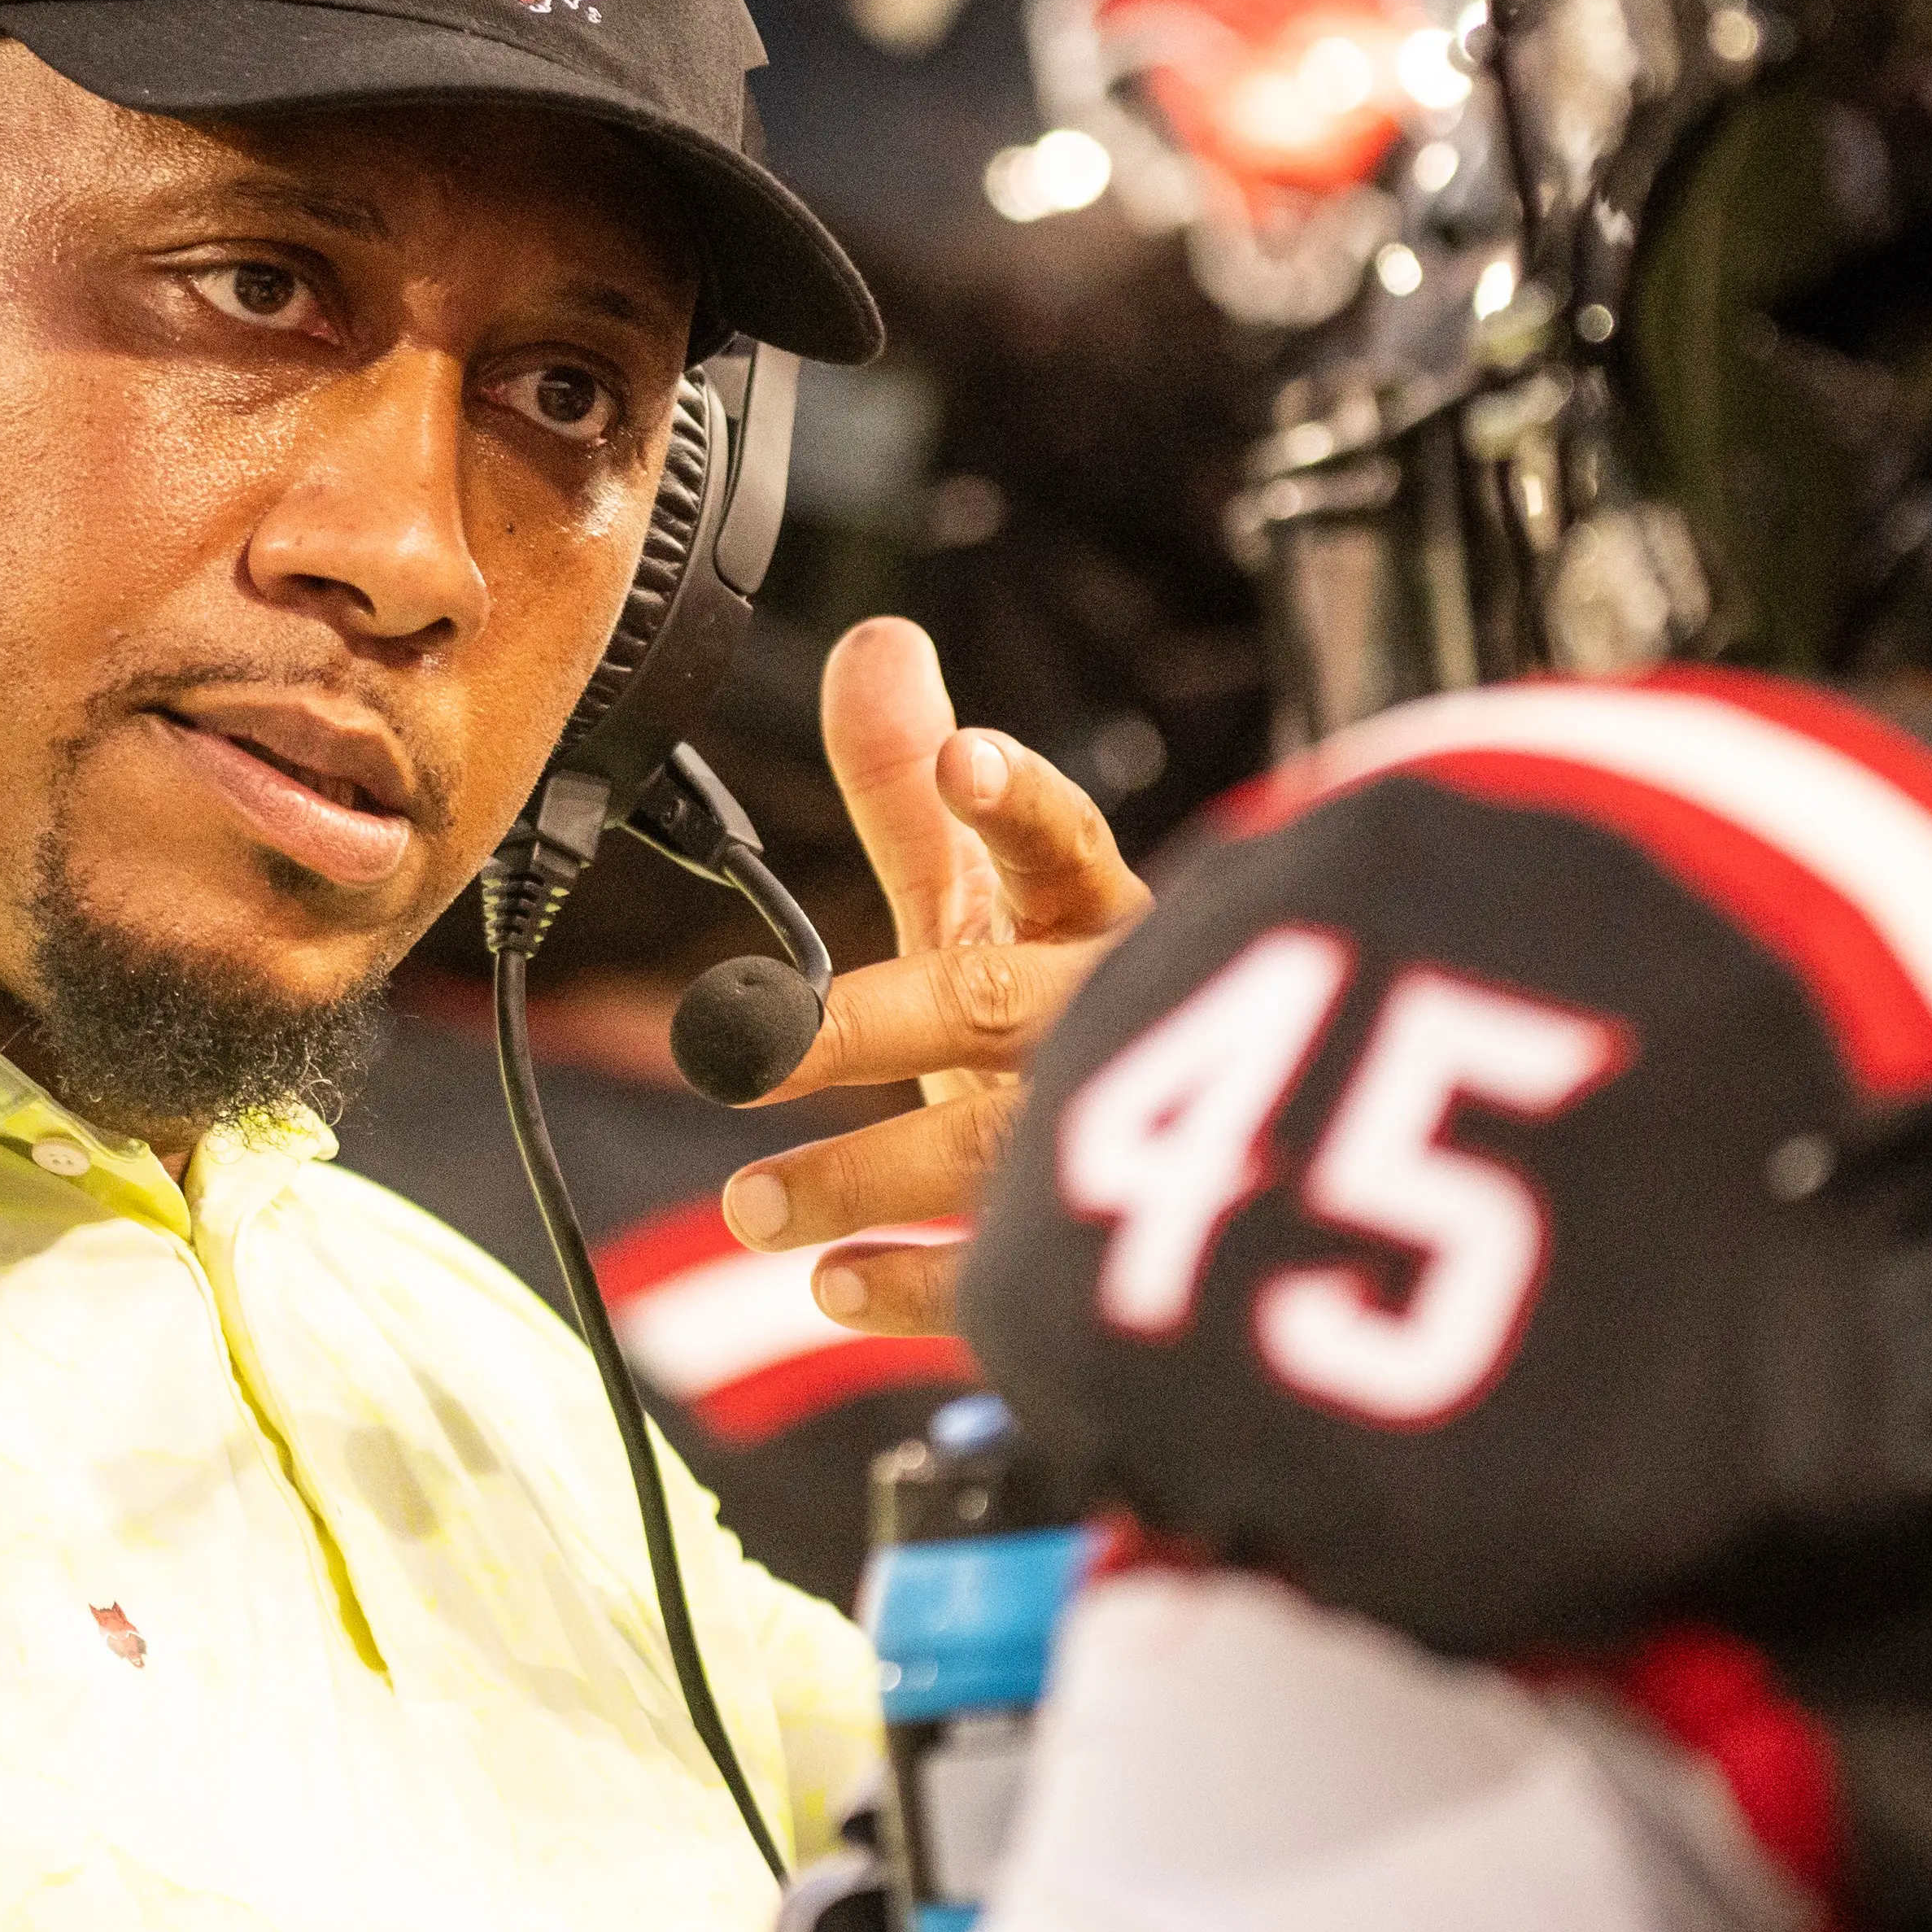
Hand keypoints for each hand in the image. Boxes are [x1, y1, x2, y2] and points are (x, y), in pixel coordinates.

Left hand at [714, 617, 1150, 1338]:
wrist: (1192, 1197)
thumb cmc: (1057, 1021)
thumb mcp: (986, 910)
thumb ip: (910, 794)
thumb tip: (875, 641)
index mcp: (1096, 919)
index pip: (1065, 844)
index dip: (1016, 801)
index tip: (962, 759)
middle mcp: (1116, 1020)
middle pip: (1001, 1004)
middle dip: (873, 1023)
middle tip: (739, 1046)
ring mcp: (1124, 1144)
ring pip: (1006, 1152)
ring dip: (870, 1178)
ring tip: (747, 1206)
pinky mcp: (1110, 1264)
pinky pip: (1024, 1284)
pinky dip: (926, 1290)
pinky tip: (833, 1287)